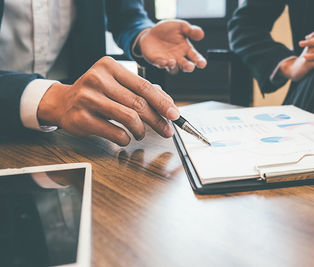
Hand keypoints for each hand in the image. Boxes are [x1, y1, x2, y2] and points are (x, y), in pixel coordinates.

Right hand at [37, 56, 179, 145]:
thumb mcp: (115, 85)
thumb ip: (139, 91)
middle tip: (166, 130)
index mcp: (109, 67)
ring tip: (141, 134)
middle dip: (157, 120)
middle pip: (138, 103)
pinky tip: (125, 137)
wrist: (61, 102)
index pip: (144, 86)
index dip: (163, 102)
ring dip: (141, 130)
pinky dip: (126, 138)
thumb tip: (168, 104)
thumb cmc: (94, 93)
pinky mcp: (82, 118)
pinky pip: (115, 132)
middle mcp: (97, 79)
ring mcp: (88, 98)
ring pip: (129, 117)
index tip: (175, 114)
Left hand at [138, 20, 206, 73]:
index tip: (202, 64)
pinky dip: (162, 64)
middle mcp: (178, 57)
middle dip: (188, 67)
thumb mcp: (180, 26)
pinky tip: (163, 61)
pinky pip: (160, 64)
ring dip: (173, 66)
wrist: (151, 32)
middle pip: (185, 66)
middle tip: (190, 67)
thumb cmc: (168, 30)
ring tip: (173, 62)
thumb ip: (190, 30)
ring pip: (173, 68)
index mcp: (186, 49)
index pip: (195, 57)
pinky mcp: (157, 60)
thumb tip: (201, 33)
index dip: (200, 61)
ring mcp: (168, 60)